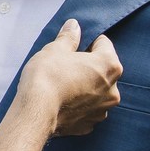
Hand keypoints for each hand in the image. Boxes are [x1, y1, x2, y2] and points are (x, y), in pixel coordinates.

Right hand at [0, 18, 121, 150]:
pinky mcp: (90, 124)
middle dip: (88, 65)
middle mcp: (113, 90)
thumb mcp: (55, 49)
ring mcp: (102, 110)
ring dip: (85, 85)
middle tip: (66, 64)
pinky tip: (63, 100)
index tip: (73, 45)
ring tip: (63, 84)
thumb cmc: (47, 77)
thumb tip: (74, 26)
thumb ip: (69, 37)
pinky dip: (79, 104)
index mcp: (109, 66)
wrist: (36, 113)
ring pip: (97, 90)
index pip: (104, 44)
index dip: (88, 41)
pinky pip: (87, 108)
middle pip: (103, 69)